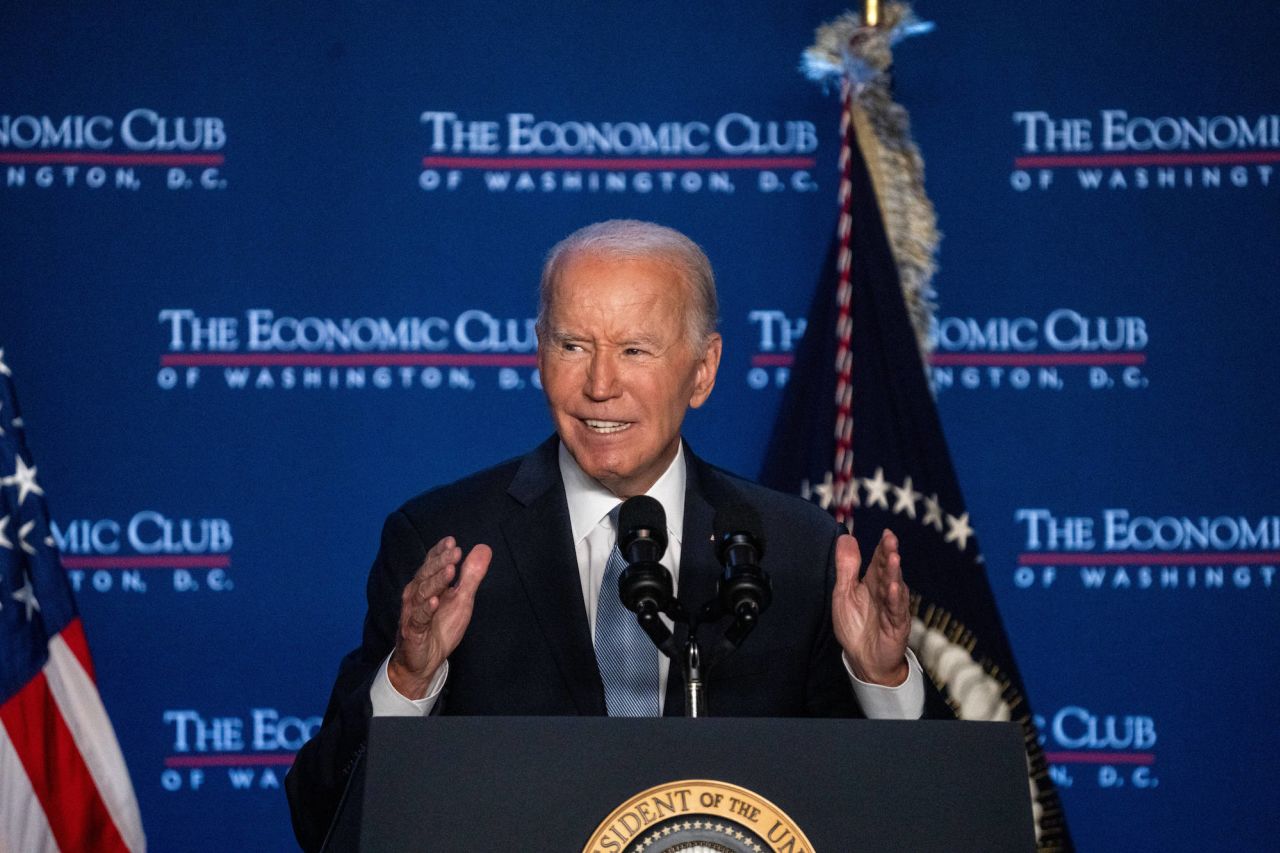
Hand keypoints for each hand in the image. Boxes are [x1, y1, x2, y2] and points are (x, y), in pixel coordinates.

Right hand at [388, 536, 490, 698]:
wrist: (423, 661)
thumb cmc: (440, 627)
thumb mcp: (462, 599)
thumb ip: (471, 575)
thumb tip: (484, 548)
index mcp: (427, 584)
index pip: (431, 563)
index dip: (440, 552)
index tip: (452, 541)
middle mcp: (416, 595)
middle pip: (427, 574)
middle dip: (441, 562)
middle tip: (455, 551)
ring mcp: (413, 613)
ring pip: (423, 593)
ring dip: (436, 581)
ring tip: (450, 570)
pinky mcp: (413, 631)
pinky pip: (419, 619)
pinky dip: (426, 609)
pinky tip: (435, 601)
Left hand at [831, 529, 910, 685]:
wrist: (864, 659)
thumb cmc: (855, 626)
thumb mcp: (844, 593)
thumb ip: (846, 567)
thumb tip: (846, 537)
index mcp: (872, 583)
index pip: (878, 561)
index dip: (882, 547)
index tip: (886, 532)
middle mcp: (885, 592)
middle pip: (888, 570)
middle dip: (889, 554)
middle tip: (891, 539)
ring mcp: (892, 608)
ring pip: (894, 587)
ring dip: (893, 573)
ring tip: (893, 558)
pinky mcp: (896, 625)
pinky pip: (895, 610)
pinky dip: (894, 599)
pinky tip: (893, 588)